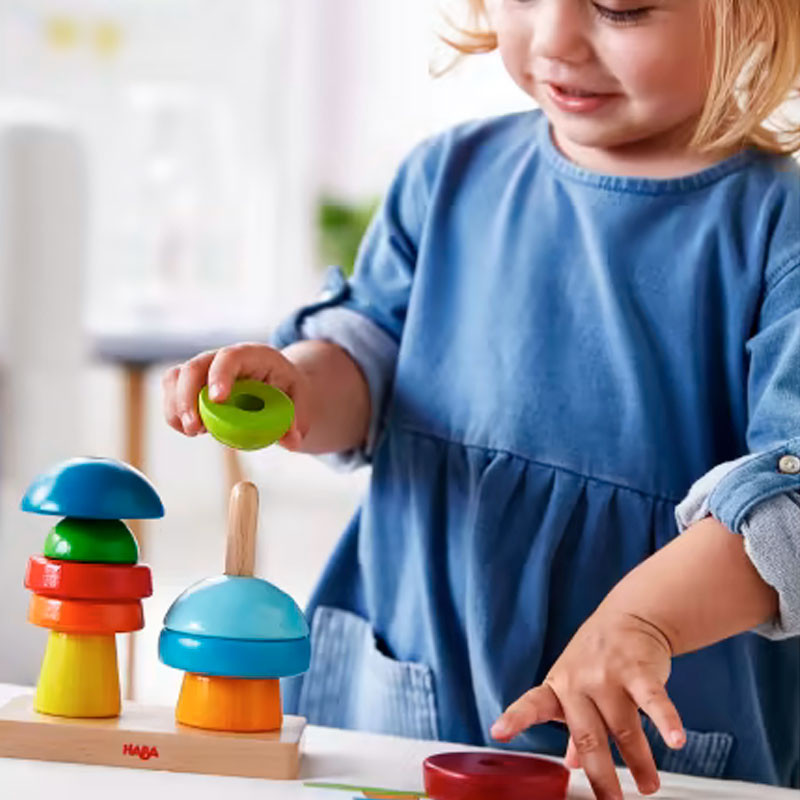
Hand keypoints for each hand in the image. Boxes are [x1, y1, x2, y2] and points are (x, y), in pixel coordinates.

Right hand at [162, 343, 313, 449]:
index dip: (221, 375)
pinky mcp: (193, 385)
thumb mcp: (301, 402)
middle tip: (195, 429)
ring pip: (176, 378)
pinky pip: (173, 393)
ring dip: (176, 407)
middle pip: (195, 367)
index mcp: (254, 356)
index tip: (218, 400)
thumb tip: (292, 441)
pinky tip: (191, 430)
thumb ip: (298, 421)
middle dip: (188, 398)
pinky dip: (174, 414)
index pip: (232, 357)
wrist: (278, 386)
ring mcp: (205, 370)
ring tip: (194, 432)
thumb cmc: (288, 391)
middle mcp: (224, 358)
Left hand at [491, 608, 685, 799]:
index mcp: (558, 687)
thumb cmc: (597, 658)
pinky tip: (675, 741)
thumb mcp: (575, 686)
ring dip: (639, 762)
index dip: (515, 720)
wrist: (629, 617)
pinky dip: (667, 722)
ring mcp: (609, 676)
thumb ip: (573, 726)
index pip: (532, 704)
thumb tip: (571, 764)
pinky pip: (653, 701)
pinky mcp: (639, 671)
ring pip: (624, 728)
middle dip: (601, 776)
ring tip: (648, 786)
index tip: (498, 732)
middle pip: (588, 736)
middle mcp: (579, 682)